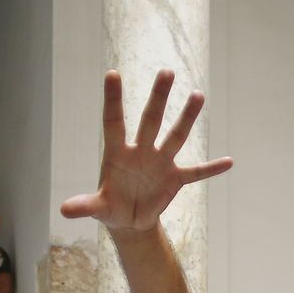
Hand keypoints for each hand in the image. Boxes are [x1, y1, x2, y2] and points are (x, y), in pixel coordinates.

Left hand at [58, 70, 232, 233]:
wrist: (130, 220)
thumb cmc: (111, 207)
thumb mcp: (98, 208)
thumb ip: (85, 206)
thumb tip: (64, 210)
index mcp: (117, 153)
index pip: (114, 121)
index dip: (113, 99)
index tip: (112, 73)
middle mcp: (141, 151)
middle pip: (150, 120)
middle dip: (158, 98)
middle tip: (167, 72)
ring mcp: (160, 163)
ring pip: (175, 136)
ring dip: (187, 118)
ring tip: (198, 95)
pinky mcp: (175, 179)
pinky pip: (196, 172)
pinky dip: (211, 169)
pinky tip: (229, 161)